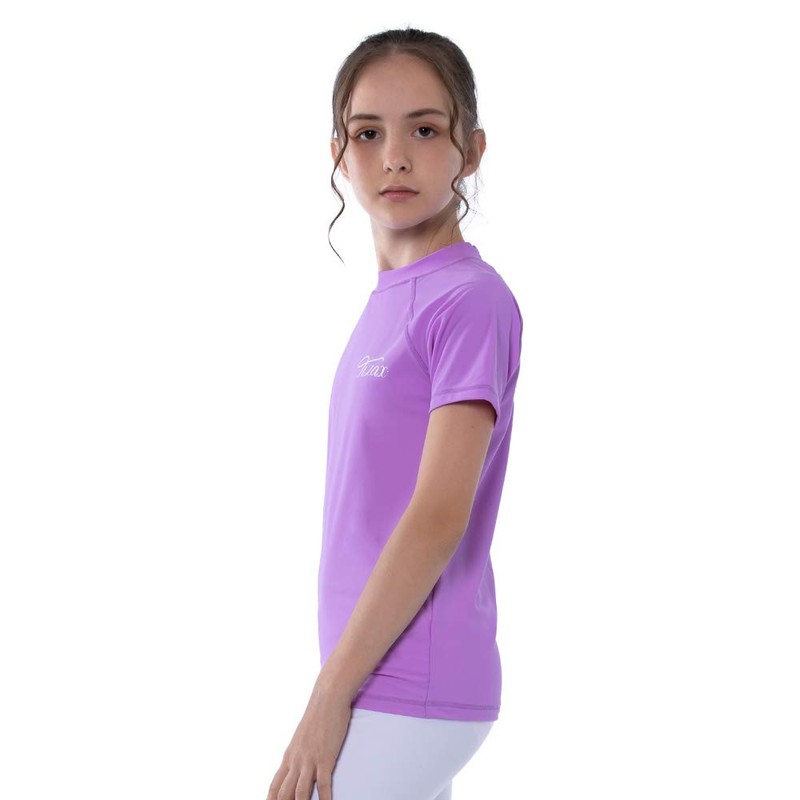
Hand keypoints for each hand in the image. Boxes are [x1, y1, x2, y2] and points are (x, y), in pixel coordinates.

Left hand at [266, 684, 351, 799]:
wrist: (327, 697)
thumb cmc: (318, 715)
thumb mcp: (303, 737)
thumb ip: (299, 753)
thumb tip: (300, 766)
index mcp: (289, 756)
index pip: (274, 787)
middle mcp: (296, 761)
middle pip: (283, 794)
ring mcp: (309, 759)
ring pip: (300, 793)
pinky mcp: (325, 757)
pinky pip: (323, 784)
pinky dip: (324, 799)